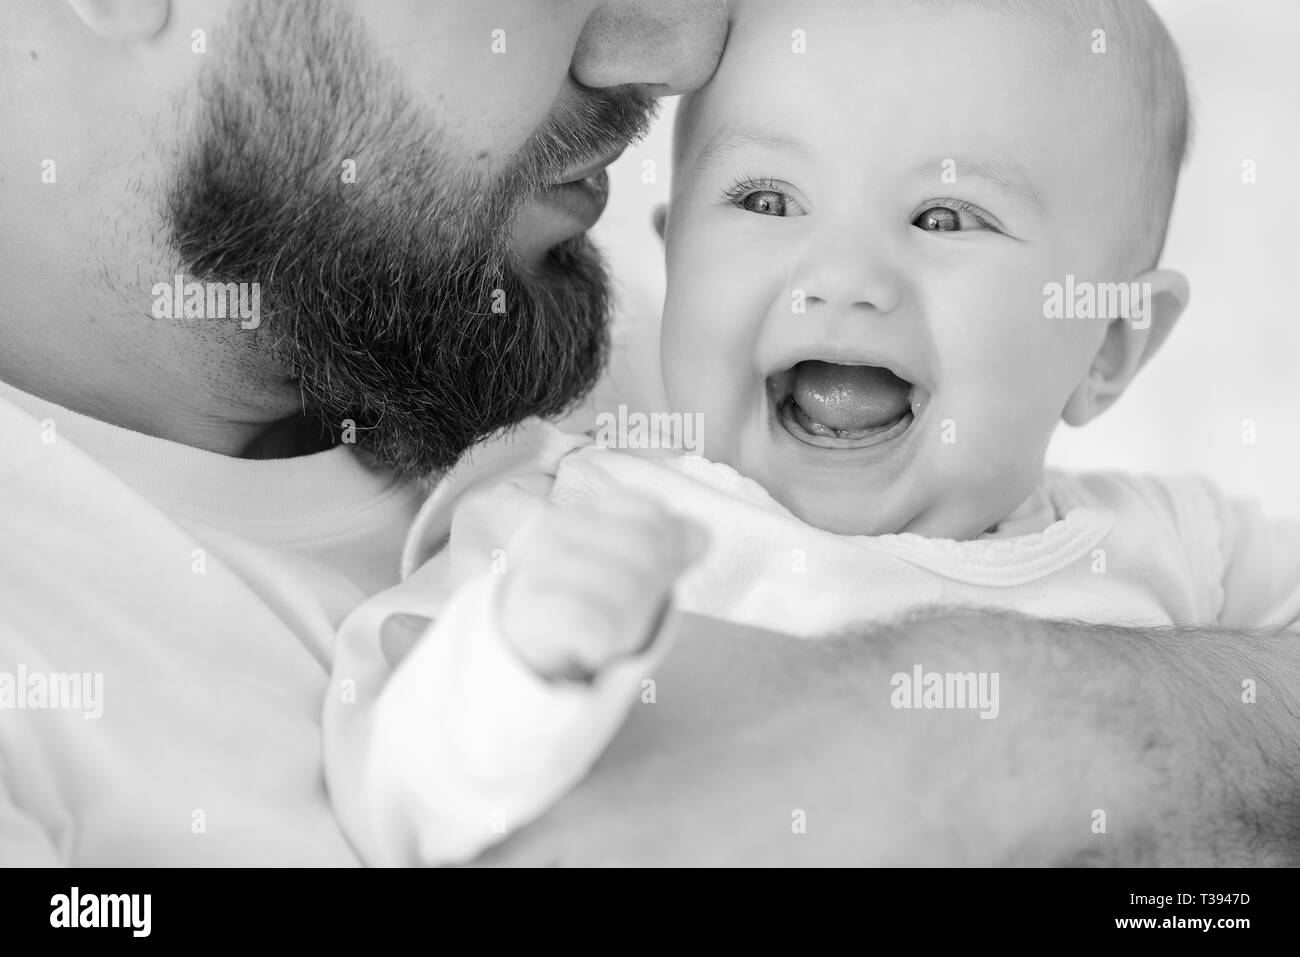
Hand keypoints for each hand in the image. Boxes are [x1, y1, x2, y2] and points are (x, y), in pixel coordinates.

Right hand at [498, 491, 707, 680]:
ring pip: (627, 591)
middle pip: (647, 552)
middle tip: (624, 616)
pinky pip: (598, 627)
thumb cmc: (583, 604)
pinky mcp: (533, 609)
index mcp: (584, 511)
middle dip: (648, 595)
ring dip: (627, 627)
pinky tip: (588, 648)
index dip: (667, 554)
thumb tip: (702, 536)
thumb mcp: (628, 571)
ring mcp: (541, 567)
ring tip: (603, 632)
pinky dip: (604, 646)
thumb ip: (666, 549)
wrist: (519, 650)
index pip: (652, 517)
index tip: (649, 581)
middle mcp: (557, 529)